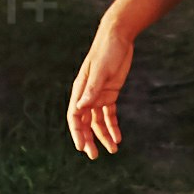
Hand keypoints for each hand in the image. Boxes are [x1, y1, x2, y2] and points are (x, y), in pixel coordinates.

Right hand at [67, 15, 140, 157]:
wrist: (118, 37)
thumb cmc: (106, 51)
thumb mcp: (101, 71)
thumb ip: (92, 89)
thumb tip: (81, 108)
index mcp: (80, 90)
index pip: (75, 116)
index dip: (76, 132)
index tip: (81, 147)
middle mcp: (87, 95)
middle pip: (85, 122)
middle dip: (89, 139)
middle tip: (94, 156)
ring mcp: (98, 95)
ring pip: (98, 121)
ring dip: (103, 135)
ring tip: (113, 150)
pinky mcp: (110, 93)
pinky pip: (109, 114)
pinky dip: (113, 126)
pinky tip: (118, 137)